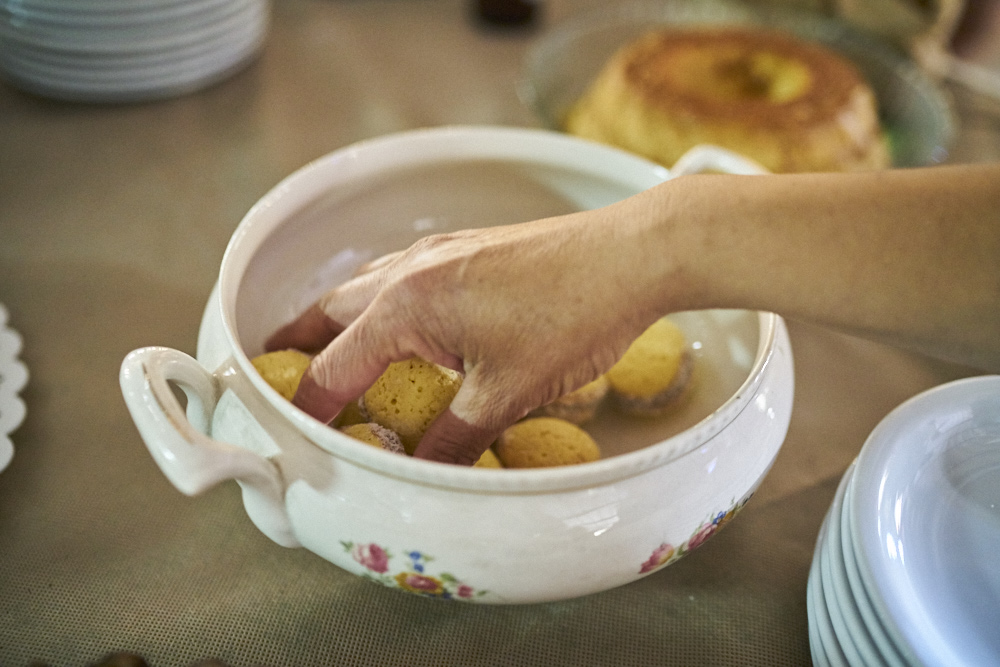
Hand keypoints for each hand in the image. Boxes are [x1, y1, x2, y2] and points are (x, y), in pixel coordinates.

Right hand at [266, 209, 665, 464]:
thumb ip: (454, 437)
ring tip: (335, 351)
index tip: (289, 430)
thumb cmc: (571, 318)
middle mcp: (409, 270)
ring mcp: (439, 252)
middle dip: (302, 346)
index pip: (334, 365)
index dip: (307, 404)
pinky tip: (407, 326)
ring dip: (342, 320)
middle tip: (282, 375)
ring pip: (366, 287)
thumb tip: (424, 471)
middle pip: (331, 311)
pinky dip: (382, 304)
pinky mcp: (467, 247)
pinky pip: (402, 276)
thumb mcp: (506, 392)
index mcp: (405, 306)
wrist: (630, 256)